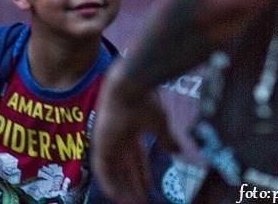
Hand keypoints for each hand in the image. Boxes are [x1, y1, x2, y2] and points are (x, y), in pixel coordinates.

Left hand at [92, 64, 178, 203]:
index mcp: (132, 130)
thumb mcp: (160, 124)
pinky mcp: (99, 143)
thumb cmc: (147, 100)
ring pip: (113, 170)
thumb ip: (167, 139)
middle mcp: (118, 136)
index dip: (142, 174)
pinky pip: (101, 169)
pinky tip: (116, 197)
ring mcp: (108, 140)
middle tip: (140, 202)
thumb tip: (178, 152)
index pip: (136, 158)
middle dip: (132, 185)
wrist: (131, 86)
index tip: (148, 189)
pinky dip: (108, 184)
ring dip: (121, 188)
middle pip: (124, 167)